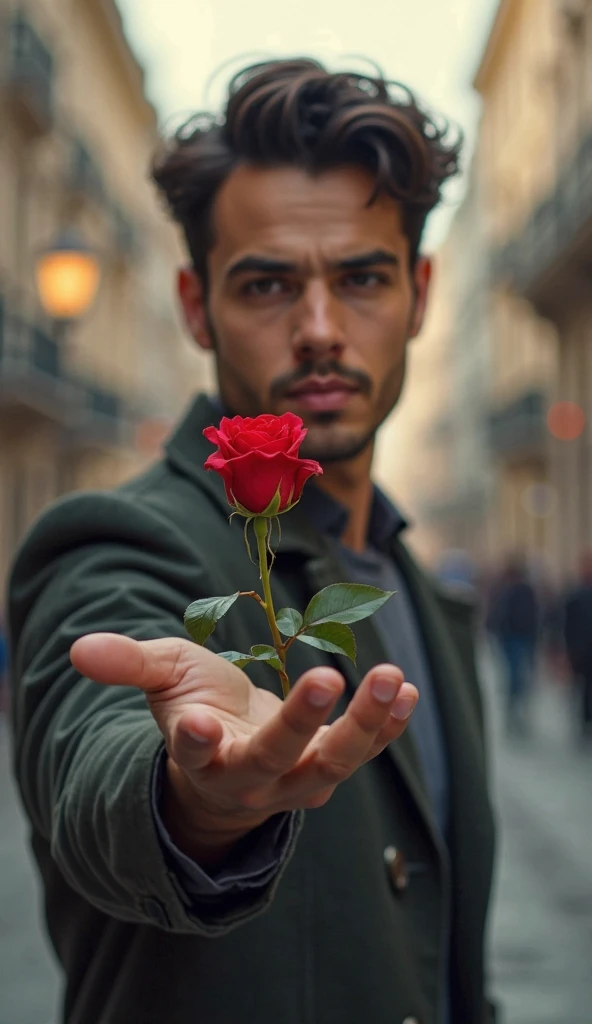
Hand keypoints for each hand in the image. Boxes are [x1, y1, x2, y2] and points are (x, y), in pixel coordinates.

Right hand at [70, 634, 417, 862]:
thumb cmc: (194, 708)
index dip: (195, 744)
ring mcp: (296, 780)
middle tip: (325, 676)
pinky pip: (364, 751)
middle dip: (300, 722)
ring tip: (389, 678)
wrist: (232, 759)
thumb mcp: (162, 680)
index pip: (195, 754)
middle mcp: (250, 778)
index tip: (197, 727)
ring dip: (364, 724)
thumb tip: (78, 649)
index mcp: (201, 755)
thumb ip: (129, 663)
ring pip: (333, 763)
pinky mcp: (330, 766)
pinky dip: (388, 726)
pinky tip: (406, 690)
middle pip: (275, 759)